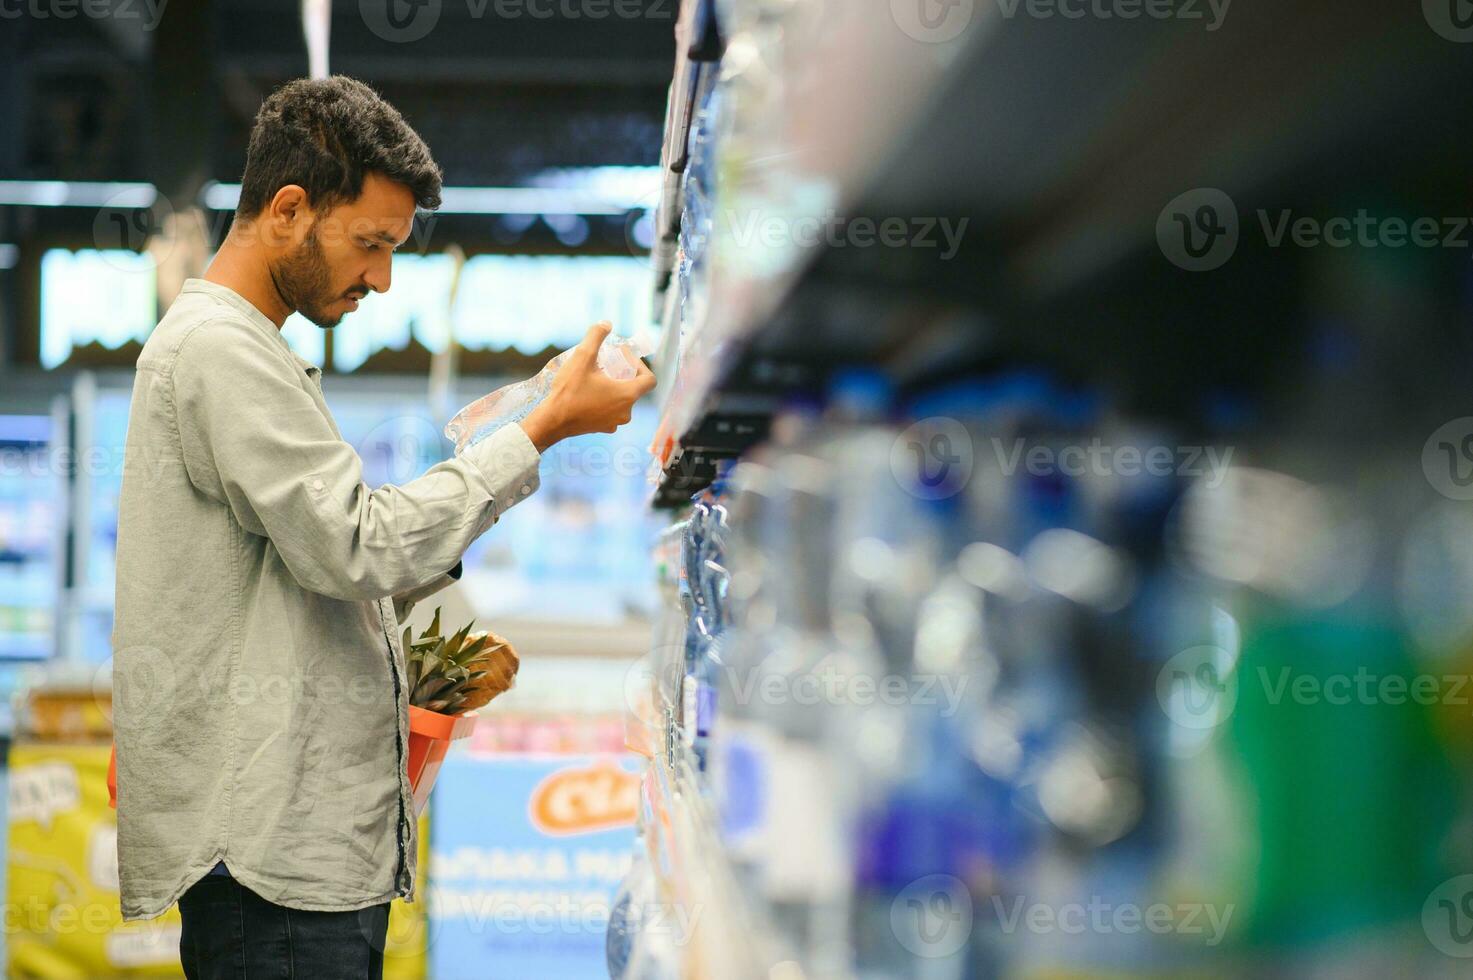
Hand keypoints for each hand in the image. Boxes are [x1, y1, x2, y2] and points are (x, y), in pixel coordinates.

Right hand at [518, 322, 655, 452]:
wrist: (551, 421)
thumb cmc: (569, 391)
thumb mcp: (582, 357)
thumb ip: (596, 336)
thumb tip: (606, 323)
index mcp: (628, 395)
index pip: (649, 379)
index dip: (639, 365)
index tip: (622, 359)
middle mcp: (626, 412)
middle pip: (634, 388)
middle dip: (623, 373)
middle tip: (606, 363)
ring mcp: (615, 422)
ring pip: (622, 400)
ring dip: (614, 387)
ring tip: (596, 376)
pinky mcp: (603, 428)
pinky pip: (610, 411)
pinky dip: (605, 400)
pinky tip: (589, 392)